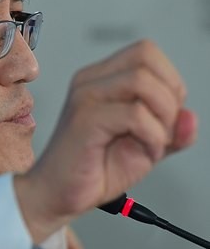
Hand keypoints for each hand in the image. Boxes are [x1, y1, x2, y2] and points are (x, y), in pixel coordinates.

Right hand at [15, 40, 197, 242]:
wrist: (57, 196)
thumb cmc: (93, 170)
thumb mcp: (146, 147)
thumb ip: (172, 131)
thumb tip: (190, 118)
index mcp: (101, 79)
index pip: (146, 52)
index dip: (169, 81)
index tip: (165, 116)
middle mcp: (90, 81)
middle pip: (146, 57)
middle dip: (170, 96)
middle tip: (163, 131)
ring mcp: (85, 97)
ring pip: (143, 81)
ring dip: (162, 117)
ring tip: (153, 143)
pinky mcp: (84, 119)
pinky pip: (136, 115)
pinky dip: (153, 137)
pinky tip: (144, 153)